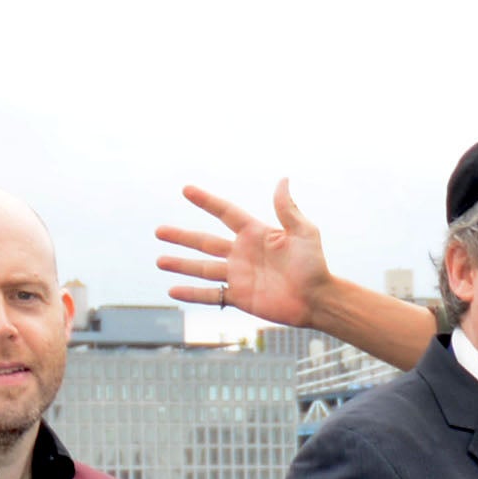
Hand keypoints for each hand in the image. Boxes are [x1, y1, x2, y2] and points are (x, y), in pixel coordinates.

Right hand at [153, 180, 330, 329]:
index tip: (186, 189)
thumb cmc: (315, 264)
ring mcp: (239, 275)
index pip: (225, 213)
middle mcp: (242, 253)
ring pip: (203, 268)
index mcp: (255, 233)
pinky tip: (173, 290)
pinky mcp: (240, 296)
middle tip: (159, 231)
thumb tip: (283, 179)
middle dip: (182, 236)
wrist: (318, 299)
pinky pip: (212, 295)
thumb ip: (288, 209)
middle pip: (205, 241)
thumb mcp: (304, 232)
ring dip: (181, 264)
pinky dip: (192, 294)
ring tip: (159, 260)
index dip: (206, 202)